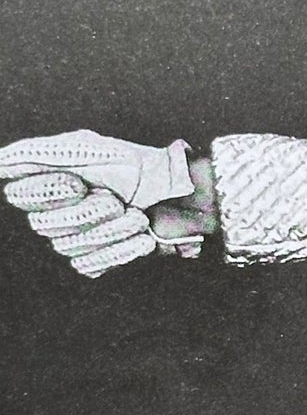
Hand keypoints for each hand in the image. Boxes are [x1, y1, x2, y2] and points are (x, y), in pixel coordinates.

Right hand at [0, 131, 205, 277]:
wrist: (177, 195)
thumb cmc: (134, 166)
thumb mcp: (87, 149)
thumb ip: (36, 154)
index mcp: (46, 183)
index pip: (20, 196)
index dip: (50, 193)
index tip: (79, 184)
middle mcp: (53, 212)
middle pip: (46, 225)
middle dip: (90, 211)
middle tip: (116, 199)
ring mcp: (72, 239)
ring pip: (71, 246)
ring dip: (113, 230)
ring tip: (137, 215)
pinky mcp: (94, 261)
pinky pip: (90, 265)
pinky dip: (121, 250)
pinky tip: (140, 238)